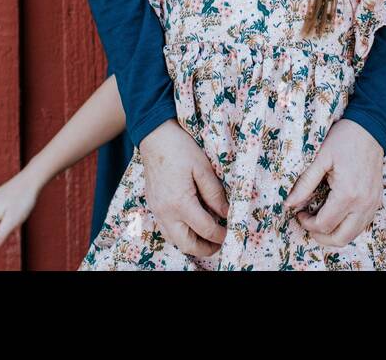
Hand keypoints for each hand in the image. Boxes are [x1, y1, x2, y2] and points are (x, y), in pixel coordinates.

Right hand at [138, 119, 228, 256]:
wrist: (154, 137)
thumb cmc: (180, 148)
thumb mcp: (203, 168)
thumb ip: (215, 193)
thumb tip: (226, 213)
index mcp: (180, 202)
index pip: (205, 229)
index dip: (221, 234)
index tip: (231, 231)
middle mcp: (166, 212)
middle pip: (187, 244)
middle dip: (206, 249)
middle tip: (220, 243)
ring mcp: (157, 210)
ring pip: (175, 240)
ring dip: (192, 244)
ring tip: (208, 237)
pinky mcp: (153, 206)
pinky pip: (166, 230)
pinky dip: (180, 234)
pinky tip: (191, 226)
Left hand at [284, 118, 383, 246]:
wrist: (371, 129)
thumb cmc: (344, 139)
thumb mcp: (320, 158)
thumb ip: (305, 183)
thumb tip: (288, 204)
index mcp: (348, 194)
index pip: (324, 224)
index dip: (307, 223)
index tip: (299, 213)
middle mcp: (363, 204)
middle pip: (340, 238)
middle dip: (320, 236)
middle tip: (308, 223)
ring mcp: (372, 204)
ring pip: (352, 235)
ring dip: (334, 234)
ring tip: (320, 220)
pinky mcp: (376, 201)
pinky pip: (361, 225)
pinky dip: (346, 227)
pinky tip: (335, 215)